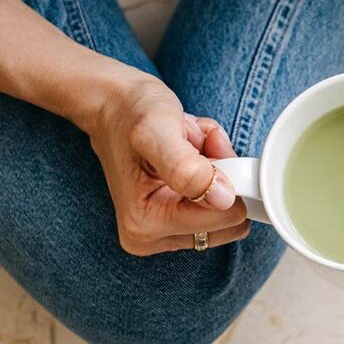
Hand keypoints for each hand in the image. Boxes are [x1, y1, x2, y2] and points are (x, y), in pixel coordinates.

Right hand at [75, 69, 249, 255]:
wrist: (114, 105)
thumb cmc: (131, 114)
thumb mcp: (156, 131)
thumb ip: (187, 169)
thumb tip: (223, 199)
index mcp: (144, 224)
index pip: (223, 219)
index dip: (225, 178)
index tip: (203, 150)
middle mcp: (152, 237)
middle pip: (229, 219)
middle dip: (222, 175)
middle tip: (194, 147)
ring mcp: (166, 231)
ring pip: (229, 208)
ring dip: (220, 170)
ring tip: (188, 148)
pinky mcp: (179, 221)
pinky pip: (223, 201)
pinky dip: (217, 170)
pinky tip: (191, 153)